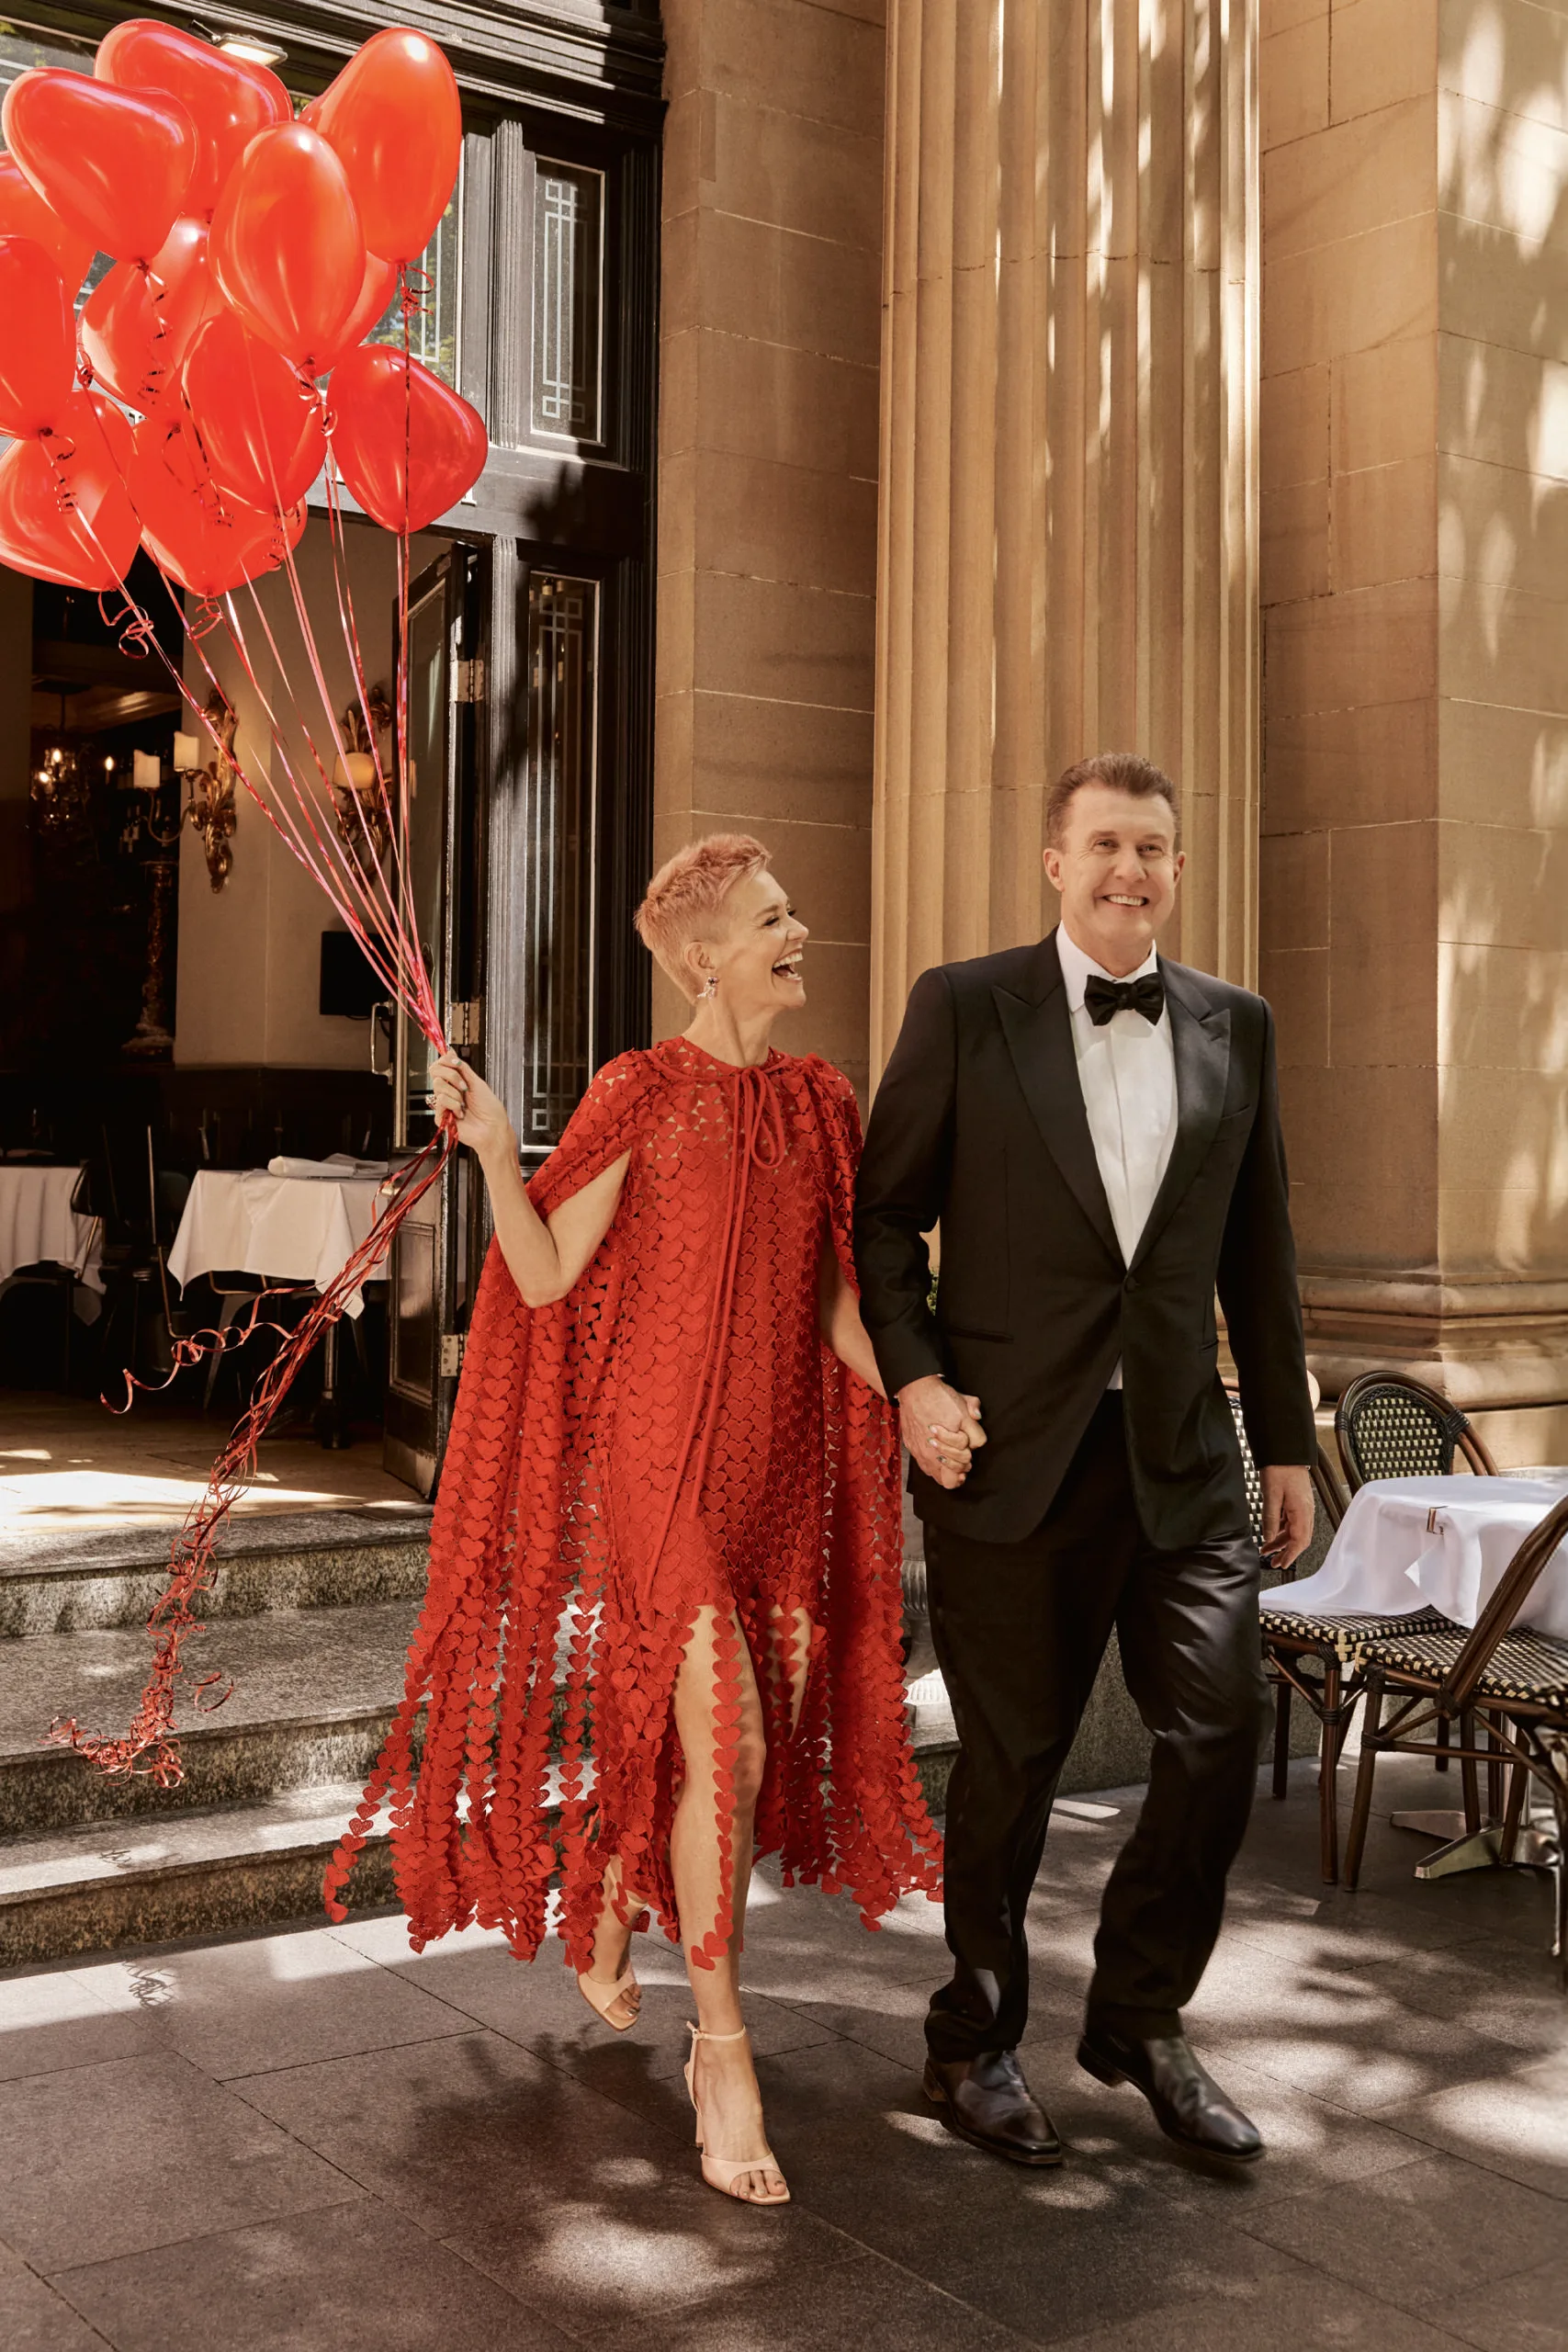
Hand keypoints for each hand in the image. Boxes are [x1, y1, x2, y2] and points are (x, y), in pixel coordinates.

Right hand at [431, 1051, 514, 1164]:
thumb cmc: (490, 1109)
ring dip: (455, 1092)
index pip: (440, 1065)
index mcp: (457, 1083)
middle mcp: (449, 1091)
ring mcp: (444, 1104)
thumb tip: (450, 1052)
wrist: (493, 1128)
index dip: (445, 1060)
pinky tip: (461, 1113)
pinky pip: (441, 1100)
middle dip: (451, 1075)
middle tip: (464, 1086)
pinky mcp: (440, 1117)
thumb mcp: (477, 1082)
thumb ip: (462, 1068)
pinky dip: (454, 1104)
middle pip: (435, 1071)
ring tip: (464, 1103)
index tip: (456, 1063)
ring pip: (438, 1085)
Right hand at [898, 1373, 985, 1490]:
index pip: (969, 1455)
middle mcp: (939, 1450)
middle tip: (963, 1454)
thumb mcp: (963, 1401)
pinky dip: (935, 1468)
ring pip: (944, 1478)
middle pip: (959, 1468)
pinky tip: (938, 1460)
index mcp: (955, 1438)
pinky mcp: (915, 1452)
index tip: (968, 1443)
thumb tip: (977, 1418)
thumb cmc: (939, 1397)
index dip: (971, 1447)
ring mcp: (925, 1453)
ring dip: (950, 1471)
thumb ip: (974, 1411)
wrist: (915, 1392)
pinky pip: (928, 1472)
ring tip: (952, 1462)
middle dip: (964, 1461)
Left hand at [1260, 1464, 1313, 1571]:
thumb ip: (1270, 1519)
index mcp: (1302, 1512)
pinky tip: (1271, 1533)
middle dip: (1286, 1552)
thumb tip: (1269, 1538)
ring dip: (1282, 1541)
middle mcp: (1306, 1511)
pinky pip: (1292, 1521)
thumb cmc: (1279, 1470)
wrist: (1285, 1452)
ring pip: (1294, 1531)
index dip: (1290, 1555)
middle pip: (1299, 1539)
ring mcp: (1303, 1506)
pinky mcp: (1298, 1501)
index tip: (1281, 1565)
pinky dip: (1282, 1530)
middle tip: (1273, 1562)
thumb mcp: (1270, 1496)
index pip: (1299, 1541)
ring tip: (1267, 1549)